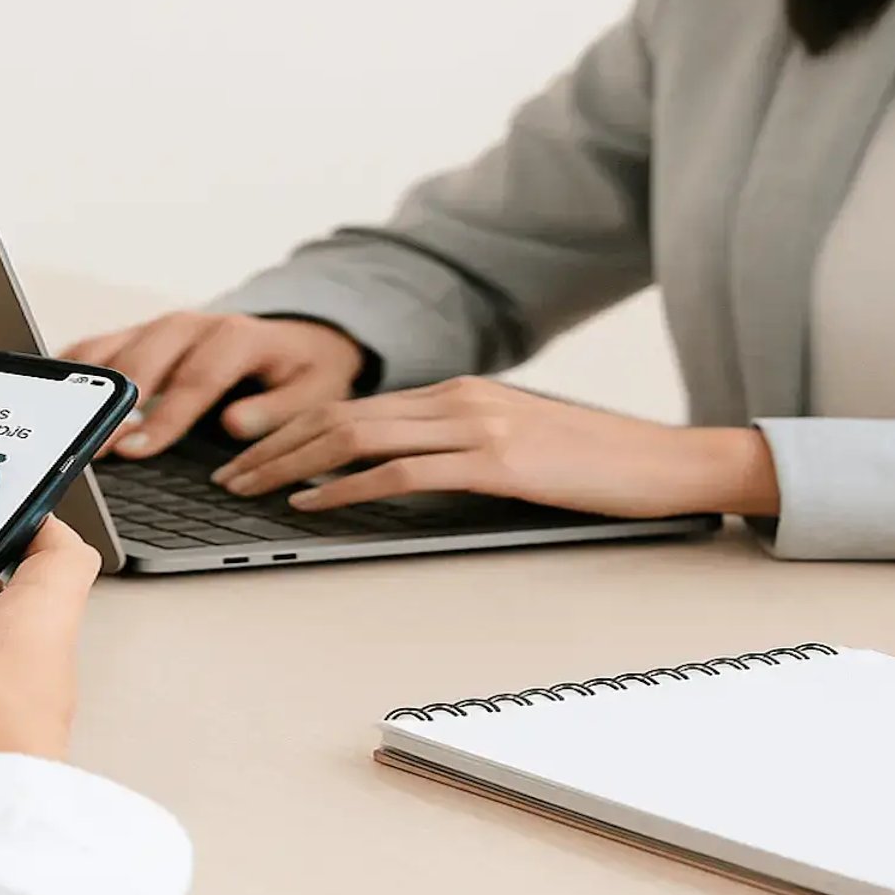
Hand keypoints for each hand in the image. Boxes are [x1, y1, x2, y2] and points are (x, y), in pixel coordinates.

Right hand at [63, 312, 364, 457]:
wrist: (297, 336)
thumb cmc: (303, 371)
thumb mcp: (316, 392)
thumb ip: (279, 410)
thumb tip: (235, 423)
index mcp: (237, 337)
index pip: (195, 379)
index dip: (165, 417)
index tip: (137, 449)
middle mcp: (193, 326)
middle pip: (144, 361)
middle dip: (116, 404)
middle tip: (93, 444)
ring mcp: (162, 327)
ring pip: (114, 349)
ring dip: (87, 386)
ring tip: (63, 422)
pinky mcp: (140, 334)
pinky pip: (98, 347)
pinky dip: (73, 368)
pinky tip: (52, 392)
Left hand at [210, 376, 779, 518]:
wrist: (666, 463)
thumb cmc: (594, 465)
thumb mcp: (516, 445)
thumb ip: (458, 449)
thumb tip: (399, 472)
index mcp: (460, 393)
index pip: (356, 405)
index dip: (293, 428)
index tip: (251, 451)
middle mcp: (459, 399)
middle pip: (341, 414)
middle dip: (274, 443)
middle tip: (228, 470)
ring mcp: (477, 426)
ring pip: (359, 436)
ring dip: (293, 464)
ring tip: (251, 487)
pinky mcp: (497, 462)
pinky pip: (403, 471)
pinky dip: (346, 486)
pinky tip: (313, 501)